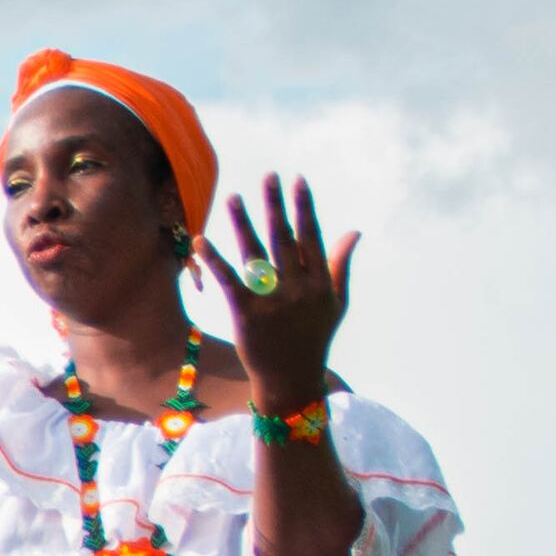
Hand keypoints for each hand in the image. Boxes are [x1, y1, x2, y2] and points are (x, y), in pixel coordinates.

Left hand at [208, 175, 352, 405]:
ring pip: (256, 254)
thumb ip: (340, 266)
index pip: (311, 237)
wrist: (292, 379)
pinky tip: (202, 240)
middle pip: (284, 239)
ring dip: (243, 224)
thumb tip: (354, 232)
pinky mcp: (247, 314)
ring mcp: (272, 301)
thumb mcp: (335, 303)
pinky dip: (215, 260)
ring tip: (233, 197)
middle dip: (276, 206)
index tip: (298, 181)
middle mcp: (298, 288)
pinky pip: (229, 281)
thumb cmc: (314, 338)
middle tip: (269, 176)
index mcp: (319, 283)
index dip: (304, 208)